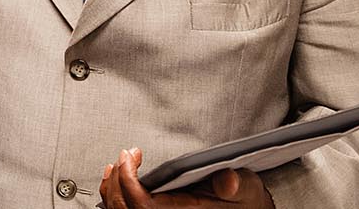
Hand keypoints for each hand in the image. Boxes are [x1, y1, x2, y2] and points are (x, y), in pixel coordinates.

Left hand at [99, 148, 274, 208]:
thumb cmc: (245, 202)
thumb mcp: (246, 190)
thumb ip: (235, 185)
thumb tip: (227, 181)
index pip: (144, 205)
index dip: (129, 181)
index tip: (129, 155)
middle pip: (126, 208)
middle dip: (118, 180)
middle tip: (125, 155)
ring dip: (112, 188)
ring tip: (116, 165)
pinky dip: (115, 196)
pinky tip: (117, 180)